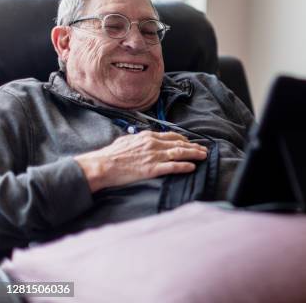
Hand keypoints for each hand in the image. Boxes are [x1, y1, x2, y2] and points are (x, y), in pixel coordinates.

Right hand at [74, 131, 207, 192]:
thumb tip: (141, 138)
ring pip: (180, 153)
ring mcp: (154, 156)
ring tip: (203, 156)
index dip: (183, 139)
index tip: (190, 142)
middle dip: (193, 147)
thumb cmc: (111, 154)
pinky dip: (184, 166)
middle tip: (203, 149)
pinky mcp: (152, 169)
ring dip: (194, 154)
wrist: (102, 165)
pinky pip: (173, 167)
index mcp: (147, 137)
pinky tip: (192, 167)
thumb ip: (137, 139)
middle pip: (179, 144)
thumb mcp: (126, 141)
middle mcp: (153, 144)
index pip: (171, 136)